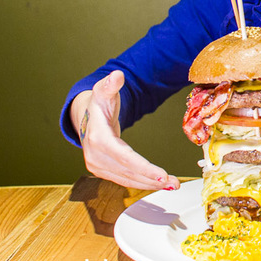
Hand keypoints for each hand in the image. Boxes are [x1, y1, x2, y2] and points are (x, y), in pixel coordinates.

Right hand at [71, 70, 180, 190]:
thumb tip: (117, 75)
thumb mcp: (103, 91)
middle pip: (128, 171)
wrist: (86, 119)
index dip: (142, 167)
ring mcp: (98, 166)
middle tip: (174, 183)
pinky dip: (143, 182)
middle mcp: (95, 156)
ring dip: (150, 184)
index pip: (123, 156)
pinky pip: (125, 180)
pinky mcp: (104, 171)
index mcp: (97, 138)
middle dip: (152, 179)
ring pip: (128, 179)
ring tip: (172, 185)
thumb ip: (110, 84)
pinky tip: (159, 184)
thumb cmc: (99, 104)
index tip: (161, 175)